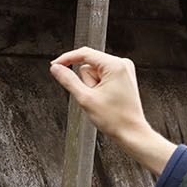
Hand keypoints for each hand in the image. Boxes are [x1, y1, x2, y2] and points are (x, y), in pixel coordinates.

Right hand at [48, 47, 175, 175]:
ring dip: (92, 86)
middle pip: (89, 65)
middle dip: (86, 82)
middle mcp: (122, 64)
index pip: (84, 53)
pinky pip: (102, 77)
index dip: (67, 59)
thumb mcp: (85, 99)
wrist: (131, 133)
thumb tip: (56, 69)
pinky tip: (105, 99)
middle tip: (93, 98)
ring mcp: (124, 71)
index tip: (55, 65)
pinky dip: (98, 88)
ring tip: (101, 101)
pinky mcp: (123, 78)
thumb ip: (68, 80)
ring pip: (95, 72)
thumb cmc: (115, 119)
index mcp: (115, 65)